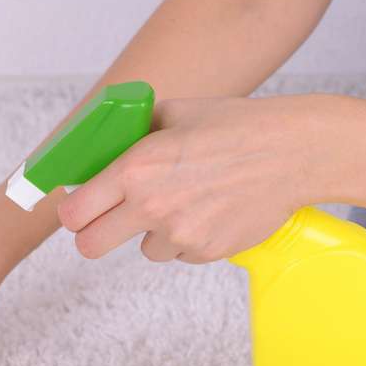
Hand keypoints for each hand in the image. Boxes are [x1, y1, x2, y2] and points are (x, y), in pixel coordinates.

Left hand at [56, 93, 331, 262]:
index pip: (74, 212)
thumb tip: (104, 148)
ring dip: (154, 233)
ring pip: (144, 249)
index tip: (80, 207)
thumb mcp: (175, 112)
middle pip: (90, 246)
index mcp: (135, 168)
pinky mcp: (206, 252)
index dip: (73, 211)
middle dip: (95, 235)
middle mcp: (151, 206)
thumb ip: (134, 133)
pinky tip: (210, 210)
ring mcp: (179, 234)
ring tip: (185, 202)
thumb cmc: (237, 126)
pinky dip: (188, 239)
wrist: (293, 153)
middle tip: (110, 221)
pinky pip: (180, 253)